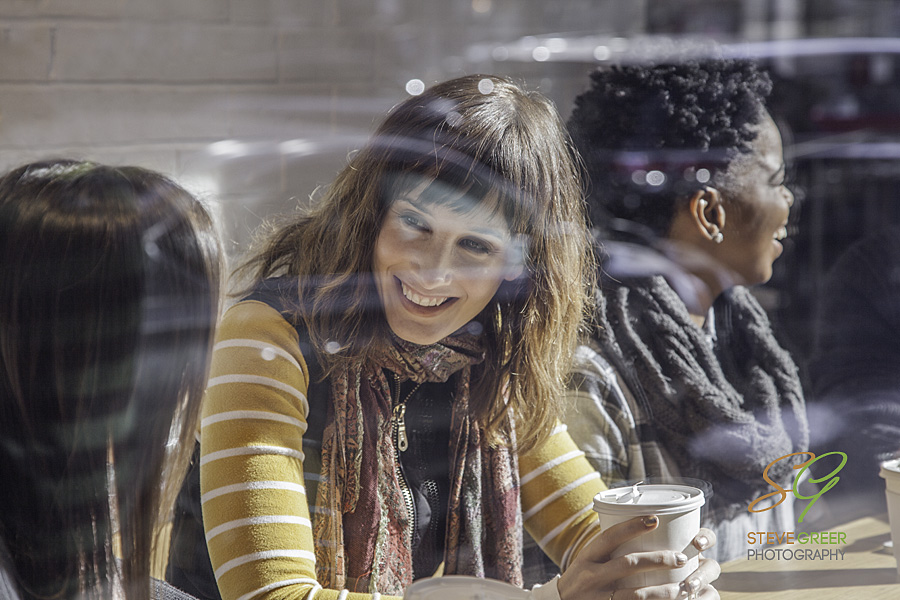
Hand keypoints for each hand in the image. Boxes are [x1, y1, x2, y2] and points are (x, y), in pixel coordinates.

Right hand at [557, 516, 719, 599]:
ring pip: (636, 595)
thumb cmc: (581, 579)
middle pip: (628, 565)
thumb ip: (608, 550)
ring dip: (663, 591)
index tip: (655, 519)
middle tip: (681, 557)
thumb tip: (643, 528)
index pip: (609, 537)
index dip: (632, 526)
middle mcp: (591, 577)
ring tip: (681, 586)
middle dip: (658, 560)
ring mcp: (599, 598)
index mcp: (586, 557)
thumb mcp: (587, 561)